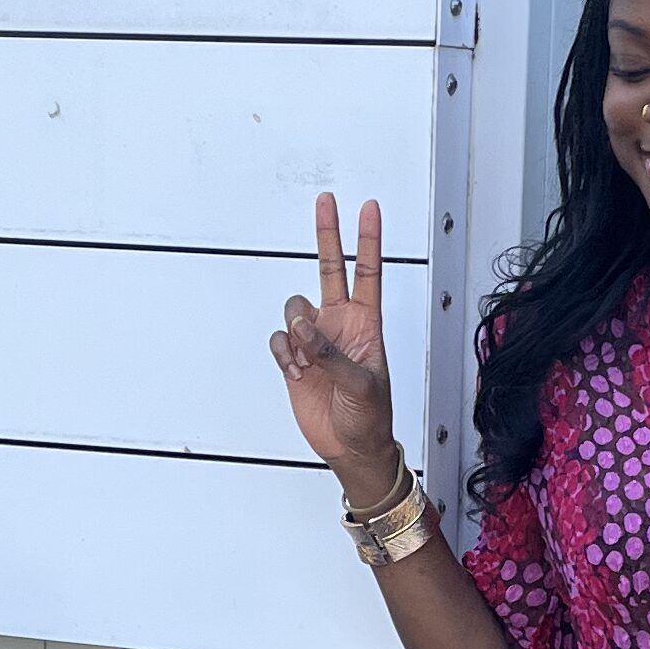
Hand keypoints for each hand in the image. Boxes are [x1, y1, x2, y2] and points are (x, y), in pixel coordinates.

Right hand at [273, 194, 398, 494]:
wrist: (351, 447)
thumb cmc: (370, 417)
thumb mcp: (362, 385)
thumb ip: (332, 353)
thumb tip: (304, 328)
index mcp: (366, 324)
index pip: (368, 273)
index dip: (368, 240)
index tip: (369, 209)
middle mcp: (339, 324)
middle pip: (330, 269)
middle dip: (328, 235)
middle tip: (326, 201)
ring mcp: (315, 340)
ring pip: (294, 310)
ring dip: (295, 333)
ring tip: (305, 362)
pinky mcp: (293, 359)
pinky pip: (278, 340)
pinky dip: (283, 354)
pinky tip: (296, 372)